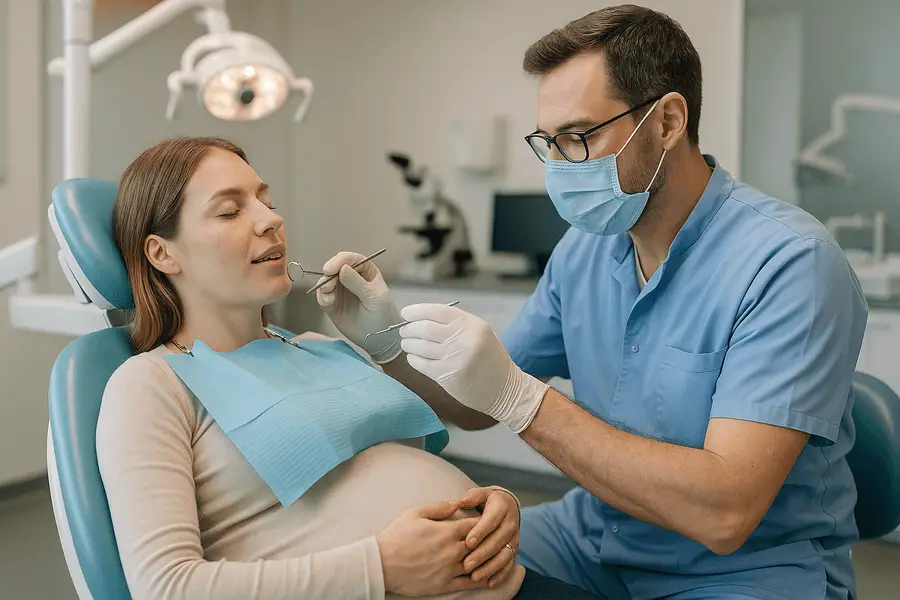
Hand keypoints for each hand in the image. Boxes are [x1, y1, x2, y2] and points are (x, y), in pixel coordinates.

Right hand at [315, 252, 402, 363]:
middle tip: (327, 284)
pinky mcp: (332, 304)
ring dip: (324, 285)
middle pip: (335, 267)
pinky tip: (329, 303)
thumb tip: (342, 268)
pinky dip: (322, 297)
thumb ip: (358, 283)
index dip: (340, 260)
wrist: (379, 340)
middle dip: (329, 273)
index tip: (331, 268)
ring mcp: (341, 290)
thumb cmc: (384, 315)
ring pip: (326, 280)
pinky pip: (322, 295)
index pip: (352, 259)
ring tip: (330, 297)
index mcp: (366, 271)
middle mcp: (352, 277)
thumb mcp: (375, 298)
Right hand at [376, 500, 488, 596]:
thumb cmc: (396, 536)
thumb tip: (457, 502)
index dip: (483, 521)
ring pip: (478, 564)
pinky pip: (469, 584)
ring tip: (494, 556)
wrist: (381, 564)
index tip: (486, 520)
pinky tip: (486, 576)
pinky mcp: (444, 585)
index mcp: (447, 531)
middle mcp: (452, 551)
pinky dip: (481, 579)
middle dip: (488, 540)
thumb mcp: (415, 513)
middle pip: (481, 544)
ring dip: (488, 559)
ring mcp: (450, 569)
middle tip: (494, 537)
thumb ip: (439, 507)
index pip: (476, 525)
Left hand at [398, 304, 550, 431]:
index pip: (437, 311)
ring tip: (407, 344)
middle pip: (424, 328)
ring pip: (419, 346)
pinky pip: (421, 364)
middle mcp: (462, 339)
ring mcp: (453, 358)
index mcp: (471, 324)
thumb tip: (421, 318)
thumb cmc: (490, 358)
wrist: (505, 389)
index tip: (406, 313)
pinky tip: (413, 357)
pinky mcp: (446, 376)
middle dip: (409, 329)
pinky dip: (413, 359)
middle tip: (404, 331)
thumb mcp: (479, 333)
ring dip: (408, 344)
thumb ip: (455, 324)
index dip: (417, 311)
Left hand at [459, 488, 519, 588]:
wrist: (508, 506)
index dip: (480, 531)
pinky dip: (501, 574)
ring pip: (504, 555)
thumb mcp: (481, 494)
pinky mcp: (514, 549)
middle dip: (482, 554)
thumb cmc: (487, 501)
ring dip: (490, 567)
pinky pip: (509, 564)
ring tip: (475, 577)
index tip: (468, 542)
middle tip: (466, 565)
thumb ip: (472, 497)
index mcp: (502, 506)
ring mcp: (514, 537)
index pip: (491, 520)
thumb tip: (461, 502)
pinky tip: (489, 583)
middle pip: (498, 540)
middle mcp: (511, 523)